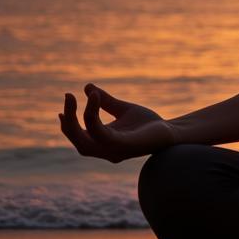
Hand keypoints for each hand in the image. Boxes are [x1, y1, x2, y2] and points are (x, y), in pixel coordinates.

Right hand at [59, 84, 175, 162]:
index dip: (68, 123)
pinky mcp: (123, 146)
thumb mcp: (123, 109)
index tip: (66, 101)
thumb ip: (106, 101)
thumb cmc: (148, 124)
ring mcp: (113, 151)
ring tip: (85, 95)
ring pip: (84, 142)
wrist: (172, 131)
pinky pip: (101, 135)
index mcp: (103, 142)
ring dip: (80, 117)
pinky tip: (95, 98)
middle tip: (68, 95)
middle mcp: (105, 150)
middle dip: (69, 120)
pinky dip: (93, 118)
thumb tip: (87, 87)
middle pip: (78, 141)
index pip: (79, 137)